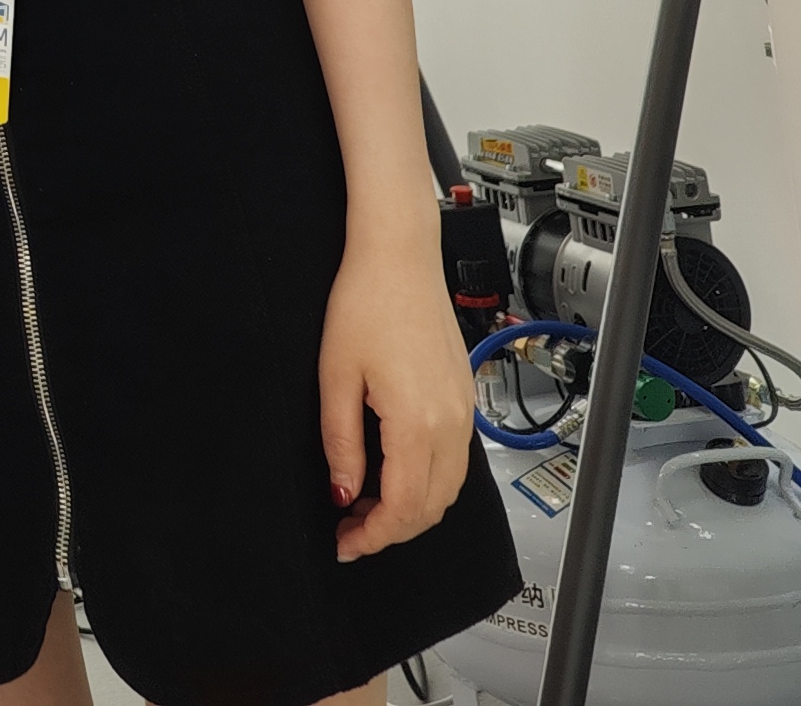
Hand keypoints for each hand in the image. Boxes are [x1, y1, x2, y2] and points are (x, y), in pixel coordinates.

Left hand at [313, 215, 473, 562]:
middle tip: (349, 529)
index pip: (405, 507)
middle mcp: (451, 423)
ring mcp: (463, 411)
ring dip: (411, 509)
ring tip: (365, 505)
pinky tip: (393, 474)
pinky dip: (427, 482)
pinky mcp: (464, 398)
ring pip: (448, 489)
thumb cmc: (365, 302)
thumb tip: (344, 491)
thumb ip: (342, 442)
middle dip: (391, 529)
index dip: (374, 535)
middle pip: (432, 508)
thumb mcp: (336, 376)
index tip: (344, 543)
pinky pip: (454, 461)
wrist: (399, 256)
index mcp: (417, 422)